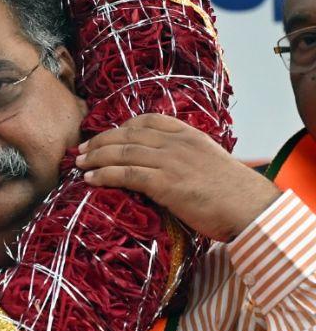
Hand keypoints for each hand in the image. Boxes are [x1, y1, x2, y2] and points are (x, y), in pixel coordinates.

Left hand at [76, 114, 280, 241]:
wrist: (252, 209)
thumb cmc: (234, 193)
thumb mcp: (209, 162)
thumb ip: (186, 157)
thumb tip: (162, 165)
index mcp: (189, 135)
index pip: (147, 120)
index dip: (120, 127)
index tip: (103, 136)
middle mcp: (177, 144)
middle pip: (127, 135)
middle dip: (99, 141)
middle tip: (80, 149)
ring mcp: (171, 162)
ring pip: (122, 153)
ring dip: (94, 157)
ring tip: (78, 164)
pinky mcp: (166, 184)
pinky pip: (126, 174)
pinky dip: (103, 174)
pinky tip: (90, 179)